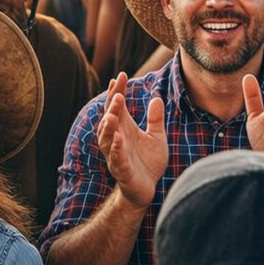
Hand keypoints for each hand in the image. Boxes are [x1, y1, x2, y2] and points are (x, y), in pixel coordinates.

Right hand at [96, 72, 167, 209]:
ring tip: (114, 112)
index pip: (117, 106)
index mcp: (124, 128)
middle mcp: (116, 138)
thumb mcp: (156, 137)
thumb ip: (155, 119)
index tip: (121, 75)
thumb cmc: (148, 163)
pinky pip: (115, 157)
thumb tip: (156, 97)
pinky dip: (115, 148)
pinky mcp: (121, 169)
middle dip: (112, 106)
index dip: (117, 91)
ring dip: (109, 125)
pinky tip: (118, 138)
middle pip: (110, 118)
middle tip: (118, 92)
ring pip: (107, 137)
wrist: (146, 189)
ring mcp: (116, 154)